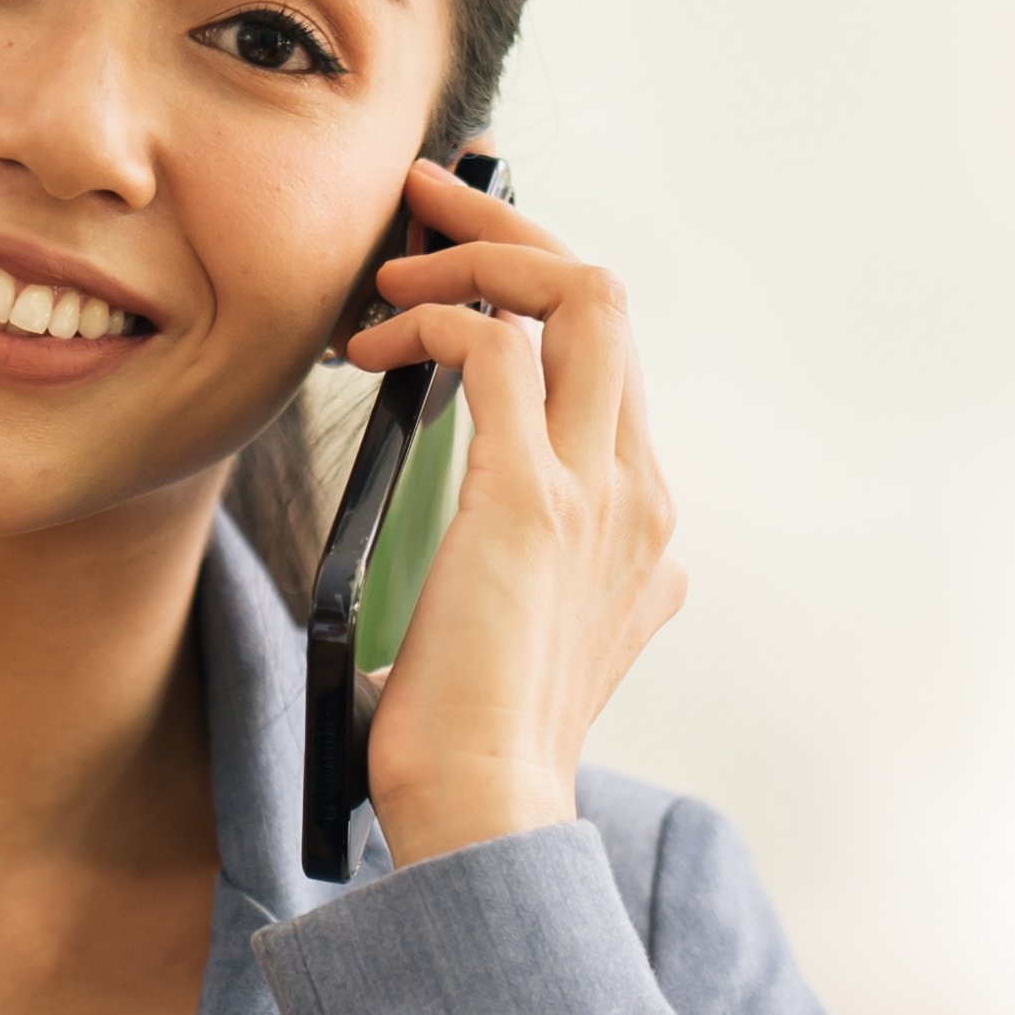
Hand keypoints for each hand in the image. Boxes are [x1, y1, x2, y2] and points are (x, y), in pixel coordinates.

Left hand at [335, 158, 687, 862]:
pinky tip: (370, 352)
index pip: (609, 350)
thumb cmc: (486, 738)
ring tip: (388, 271)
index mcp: (643, 515)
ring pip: (577, 293)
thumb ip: (597, 585)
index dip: (534, 284)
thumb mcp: (563, 643)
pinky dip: (433, 322)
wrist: (486, 809)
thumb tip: (604, 556)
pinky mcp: (531, 498)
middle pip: (605, 295)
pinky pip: (495, 348)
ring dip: (473, 255)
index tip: (457, 261)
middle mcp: (637, 488)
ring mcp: (596, 489)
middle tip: (423, 204)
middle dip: (511, 229)